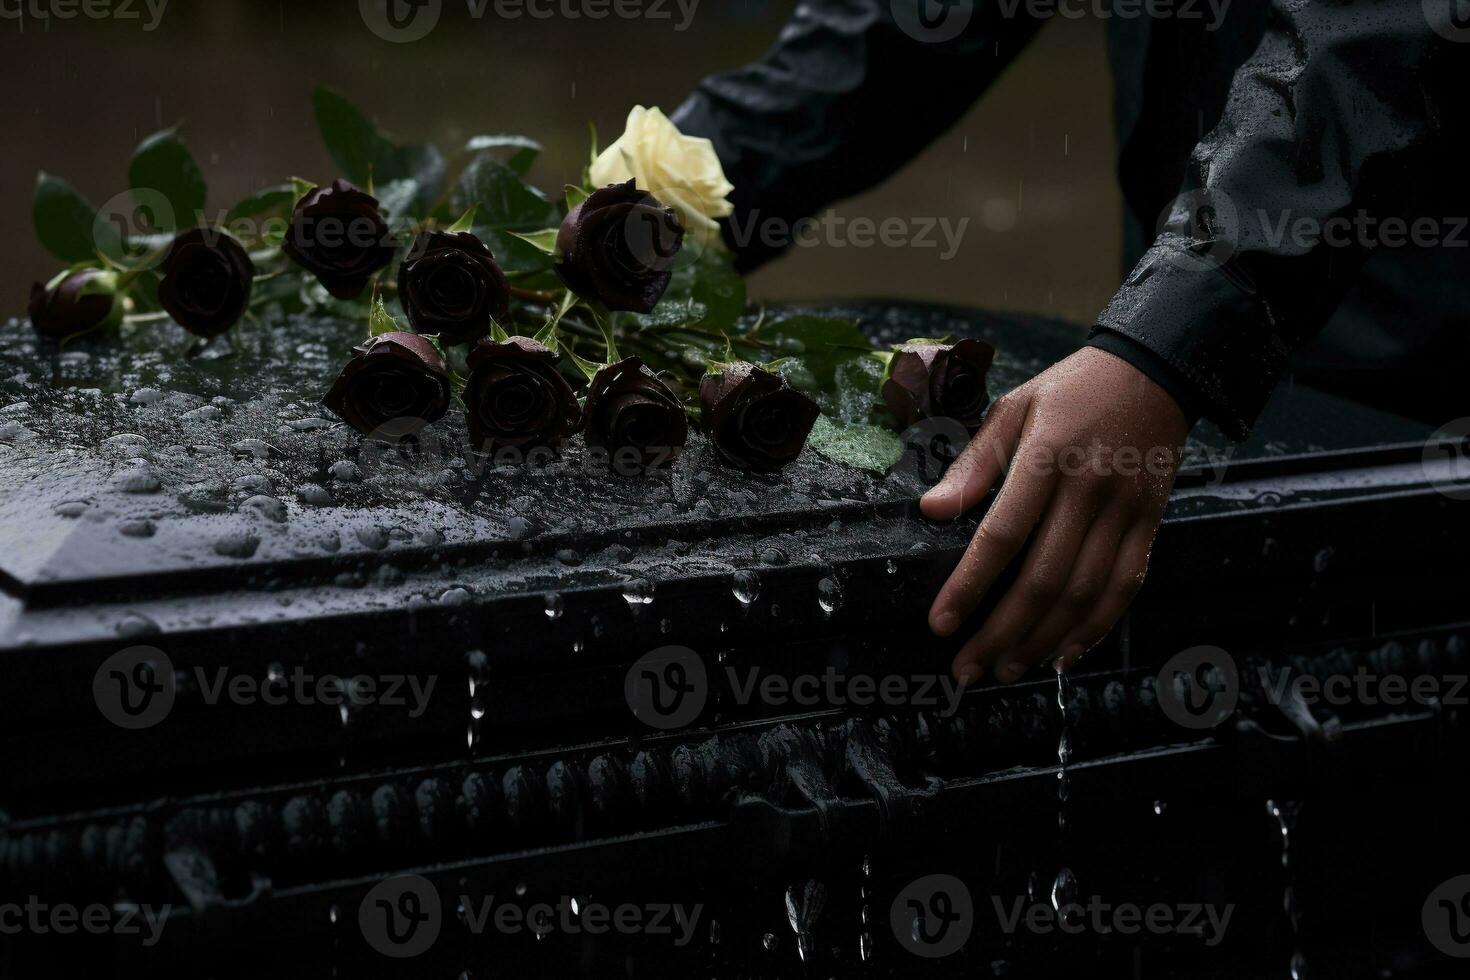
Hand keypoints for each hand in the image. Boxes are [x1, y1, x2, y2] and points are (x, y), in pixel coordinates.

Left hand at [921, 347, 1189, 684]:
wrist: (1155, 372)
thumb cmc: (1070, 391)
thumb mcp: (1013, 408)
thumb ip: (973, 464)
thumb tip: (931, 511)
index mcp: (1048, 456)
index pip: (1003, 534)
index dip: (970, 585)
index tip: (942, 625)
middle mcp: (1090, 488)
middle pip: (1044, 578)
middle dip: (1002, 633)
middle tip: (968, 668)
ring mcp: (1125, 508)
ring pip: (1085, 593)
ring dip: (1043, 640)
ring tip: (1007, 668)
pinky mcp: (1151, 522)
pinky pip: (1125, 585)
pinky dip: (1096, 628)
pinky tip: (1064, 654)